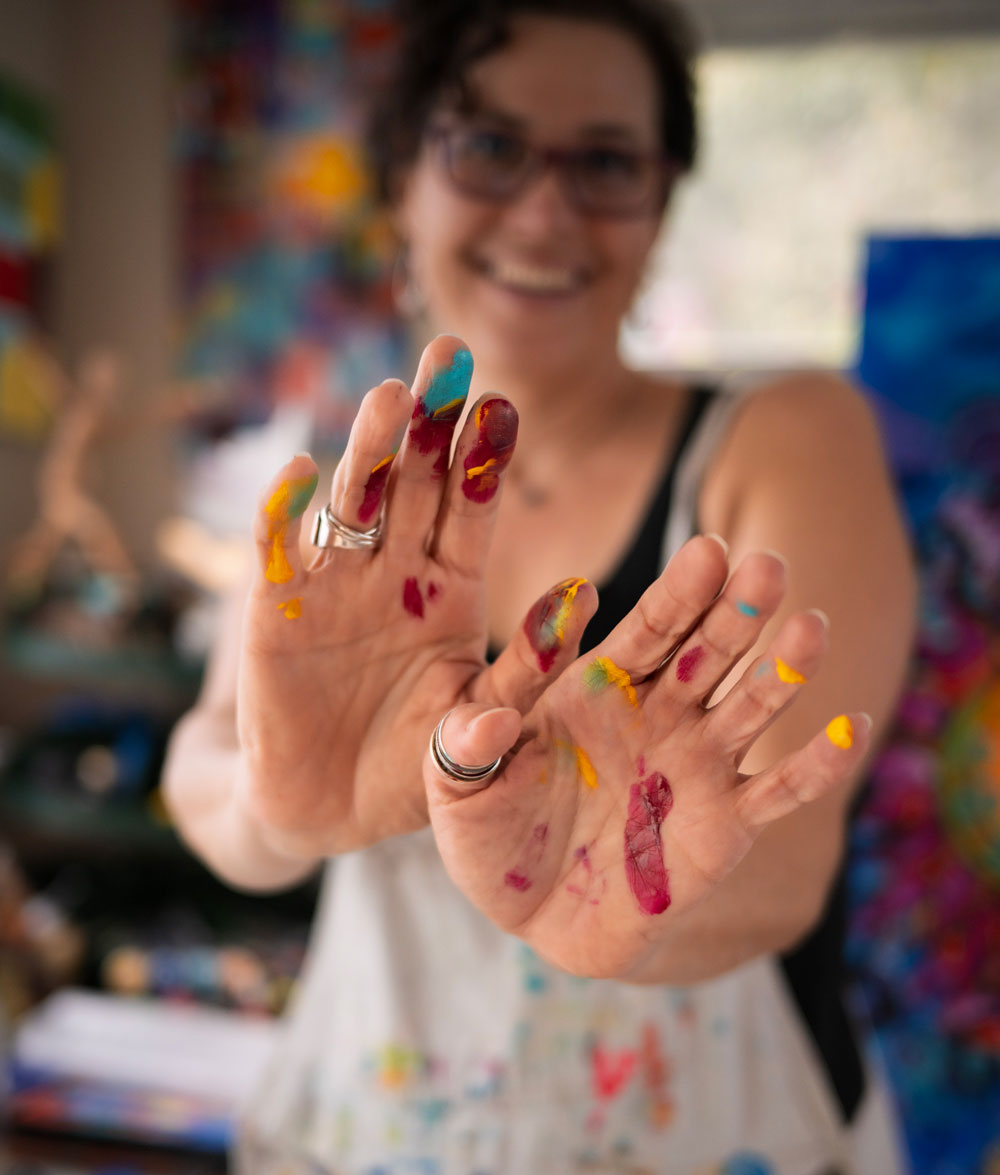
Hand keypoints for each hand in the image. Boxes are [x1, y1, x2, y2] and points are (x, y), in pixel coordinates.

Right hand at [235, 336, 596, 857]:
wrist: (325, 809)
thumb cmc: (413, 768)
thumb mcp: (477, 731)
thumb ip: (522, 679)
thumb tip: (581, 603)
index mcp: (451, 589)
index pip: (471, 511)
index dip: (484, 459)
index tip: (506, 403)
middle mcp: (394, 572)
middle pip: (412, 482)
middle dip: (430, 422)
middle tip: (448, 355)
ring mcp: (333, 585)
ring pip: (352, 503)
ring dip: (367, 450)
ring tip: (389, 399)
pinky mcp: (274, 611)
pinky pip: (277, 553)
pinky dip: (282, 515)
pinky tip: (298, 473)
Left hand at [425, 536, 870, 976]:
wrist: (534, 916)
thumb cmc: (491, 836)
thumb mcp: (459, 786)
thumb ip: (466, 744)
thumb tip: (485, 718)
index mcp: (599, 685)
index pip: (646, 628)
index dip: (674, 594)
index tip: (703, 553)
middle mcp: (661, 711)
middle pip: (707, 650)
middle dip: (736, 610)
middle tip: (764, 566)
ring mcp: (700, 763)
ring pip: (750, 706)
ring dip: (783, 668)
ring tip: (811, 627)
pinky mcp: (728, 823)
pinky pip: (779, 790)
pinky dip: (817, 764)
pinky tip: (849, 728)